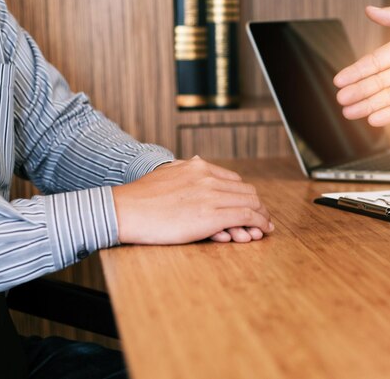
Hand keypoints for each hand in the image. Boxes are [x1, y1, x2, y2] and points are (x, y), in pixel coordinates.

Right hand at [112, 157, 273, 243]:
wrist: (124, 210)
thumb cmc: (140, 197)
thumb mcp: (166, 172)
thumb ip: (184, 167)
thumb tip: (196, 160)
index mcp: (198, 167)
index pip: (233, 180)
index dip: (244, 195)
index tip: (248, 205)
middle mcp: (208, 178)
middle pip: (246, 191)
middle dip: (258, 206)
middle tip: (263, 219)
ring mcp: (211, 196)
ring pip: (250, 203)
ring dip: (261, 216)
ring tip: (265, 227)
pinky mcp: (212, 215)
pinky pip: (245, 216)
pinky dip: (258, 223)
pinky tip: (262, 231)